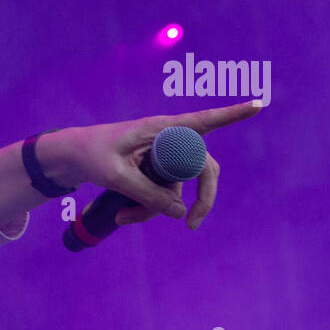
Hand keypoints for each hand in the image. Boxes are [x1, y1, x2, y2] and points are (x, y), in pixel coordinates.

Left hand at [60, 100, 260, 229]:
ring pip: (177, 190)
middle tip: (192, 224)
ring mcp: (164, 158)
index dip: (231, 115)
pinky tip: (122, 216)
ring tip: (121, 218)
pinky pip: (163, 195)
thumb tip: (180, 213)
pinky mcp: (156, 172)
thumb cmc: (91, 155)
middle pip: (203, 169)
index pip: (203, 122)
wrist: (71, 158)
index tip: (257, 105)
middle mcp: (169, 141)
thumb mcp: (115, 176)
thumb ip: (146, 194)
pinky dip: (147, 209)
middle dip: (201, 198)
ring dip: (153, 210)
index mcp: (161, 129)